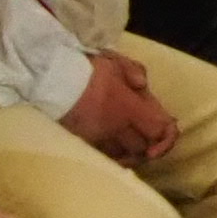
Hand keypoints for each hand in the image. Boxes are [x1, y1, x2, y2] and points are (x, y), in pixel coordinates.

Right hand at [66, 50, 177, 164]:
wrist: (50, 79)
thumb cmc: (84, 68)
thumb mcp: (114, 61)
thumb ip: (135, 71)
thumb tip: (143, 86)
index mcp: (129, 107)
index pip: (158, 131)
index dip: (166, 139)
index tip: (162, 139)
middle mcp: (116, 128)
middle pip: (140, 149)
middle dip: (145, 146)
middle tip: (144, 139)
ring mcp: (98, 138)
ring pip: (121, 156)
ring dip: (127, 153)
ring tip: (126, 145)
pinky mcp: (82, 142)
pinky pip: (103, 156)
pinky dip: (110, 154)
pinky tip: (108, 147)